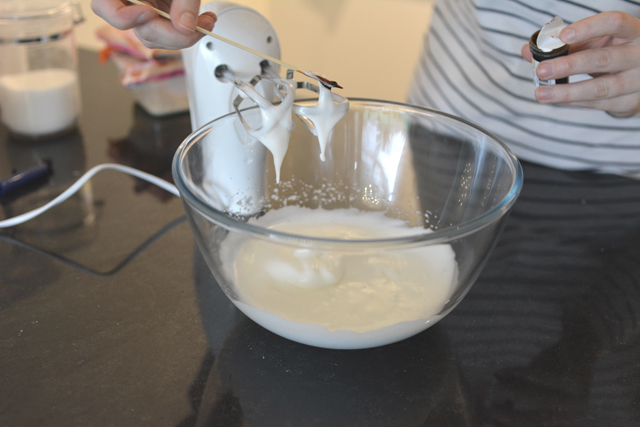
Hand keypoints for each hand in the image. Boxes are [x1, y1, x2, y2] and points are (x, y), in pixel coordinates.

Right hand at [91, 0, 215, 49]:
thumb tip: (185, 26)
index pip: (104, 6)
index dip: (125, 17)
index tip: (150, 12)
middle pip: (140, 29)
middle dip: (173, 34)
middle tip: (200, 26)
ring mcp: (141, 8)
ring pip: (154, 36)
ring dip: (183, 36)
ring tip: (206, 21)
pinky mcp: (156, 14)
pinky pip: (166, 33)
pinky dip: (186, 32)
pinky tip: (202, 22)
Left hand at [521, 11, 639, 116]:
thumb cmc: (614, 53)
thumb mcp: (596, 44)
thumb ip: (565, 46)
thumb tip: (527, 51)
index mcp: (633, 32)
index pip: (614, 23)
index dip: (589, 28)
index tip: (563, 35)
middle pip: (603, 59)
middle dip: (569, 65)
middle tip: (541, 70)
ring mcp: (638, 81)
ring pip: (601, 88)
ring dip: (566, 92)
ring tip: (541, 93)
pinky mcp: (630, 103)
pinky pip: (598, 104)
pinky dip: (573, 102)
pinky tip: (555, 100)